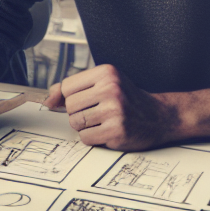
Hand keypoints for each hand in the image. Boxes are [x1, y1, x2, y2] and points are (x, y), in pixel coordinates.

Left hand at [44, 64, 180, 150]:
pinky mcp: (117, 131)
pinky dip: (93, 138)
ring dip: (85, 126)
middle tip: (98, 111)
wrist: (161, 116)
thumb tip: (48, 99)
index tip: (88, 99)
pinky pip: (85, 138)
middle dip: (79, 112)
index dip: (72, 96)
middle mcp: (111, 89)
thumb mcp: (103, 83)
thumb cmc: (127, 99)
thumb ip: (72, 88)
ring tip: (103, 121)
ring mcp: (115, 110)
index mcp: (107, 72)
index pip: (67, 86)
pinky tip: (108, 131)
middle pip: (69, 106)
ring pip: (75, 122)